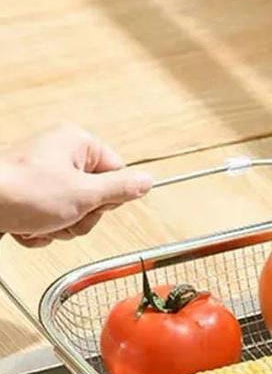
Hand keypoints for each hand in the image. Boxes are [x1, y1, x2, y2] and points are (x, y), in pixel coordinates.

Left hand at [0, 124, 152, 246]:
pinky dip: (43, 229)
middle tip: (64, 215)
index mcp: (77, 144)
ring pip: (75, 213)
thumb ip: (121, 189)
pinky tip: (29, 226)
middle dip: (82, 217)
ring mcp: (44, 176)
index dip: (109, 197)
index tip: (91, 202)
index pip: (118, 173)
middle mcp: (61, 155)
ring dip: (62, 227)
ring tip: (42, 222)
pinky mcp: (31, 195)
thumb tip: (148, 182)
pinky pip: (53, 219)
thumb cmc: (22, 192)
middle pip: (97, 197)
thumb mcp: (84, 194)